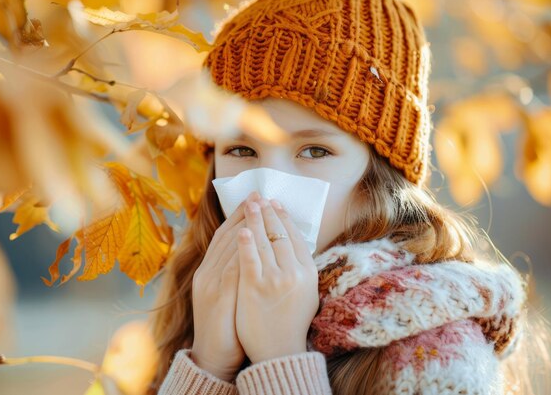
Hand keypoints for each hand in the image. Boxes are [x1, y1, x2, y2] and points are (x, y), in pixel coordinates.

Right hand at [191, 191, 259, 380]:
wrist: (212, 356)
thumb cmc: (227, 326)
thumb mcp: (231, 294)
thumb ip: (239, 272)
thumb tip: (258, 251)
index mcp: (209, 271)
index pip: (225, 236)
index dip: (239, 216)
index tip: (255, 198)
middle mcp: (206, 273)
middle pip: (226, 235)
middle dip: (243, 213)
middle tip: (259, 194)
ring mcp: (209, 283)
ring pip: (227, 247)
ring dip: (244, 225)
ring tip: (259, 208)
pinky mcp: (216, 296)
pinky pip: (230, 268)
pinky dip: (241, 252)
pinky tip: (253, 238)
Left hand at [235, 196, 319, 363]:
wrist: (279, 352)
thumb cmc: (291, 323)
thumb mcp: (306, 294)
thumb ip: (301, 270)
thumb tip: (295, 245)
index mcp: (309, 273)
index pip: (295, 237)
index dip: (285, 218)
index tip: (276, 204)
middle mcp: (295, 273)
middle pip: (280, 235)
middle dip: (269, 213)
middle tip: (260, 197)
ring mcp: (275, 280)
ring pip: (264, 242)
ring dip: (256, 219)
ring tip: (250, 204)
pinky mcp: (255, 288)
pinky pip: (249, 259)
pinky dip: (245, 242)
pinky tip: (242, 229)